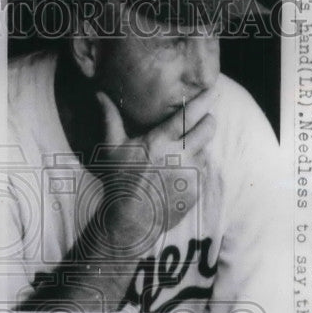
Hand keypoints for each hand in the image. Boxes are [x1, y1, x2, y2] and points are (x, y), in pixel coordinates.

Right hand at [91, 90, 216, 250]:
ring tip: (183, 153)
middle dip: (208, 121)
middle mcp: (179, 156)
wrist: (131, 221)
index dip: (204, 101)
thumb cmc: (120, 181)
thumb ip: (110, 119)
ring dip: (199, 147)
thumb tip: (98, 94)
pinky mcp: (196, 189)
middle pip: (208, 128)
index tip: (213, 91)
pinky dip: (195, 168)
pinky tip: (180, 173)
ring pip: (206, 149)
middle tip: (204, 119)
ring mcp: (190, 173)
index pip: (189, 115)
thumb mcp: (112, 149)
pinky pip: (202, 171)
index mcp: (159, 142)